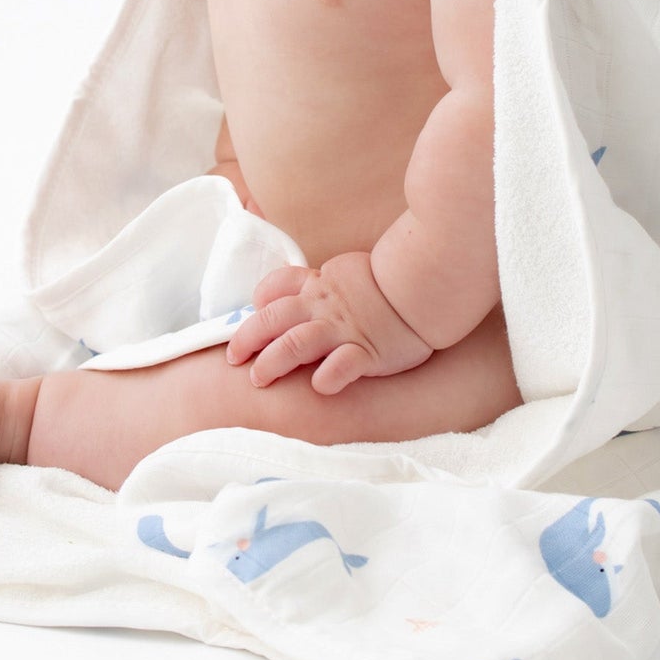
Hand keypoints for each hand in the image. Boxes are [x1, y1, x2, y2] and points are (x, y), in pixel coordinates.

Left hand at [224, 251, 434, 393]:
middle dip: (248, 338)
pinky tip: (318, 387)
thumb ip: (319, 284)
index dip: (258, 301)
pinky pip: (342, 365)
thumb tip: (294, 293)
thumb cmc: (386, 284)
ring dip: (272, 361)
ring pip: (296, 343)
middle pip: (274, 319)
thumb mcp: (344, 272)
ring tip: (259, 378)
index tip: (251, 315)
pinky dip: (327, 376)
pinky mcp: (368, 351)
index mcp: (319, 285)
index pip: (278, 287)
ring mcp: (344, 329)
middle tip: (233, 358)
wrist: (426, 287)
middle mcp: (324, 307)